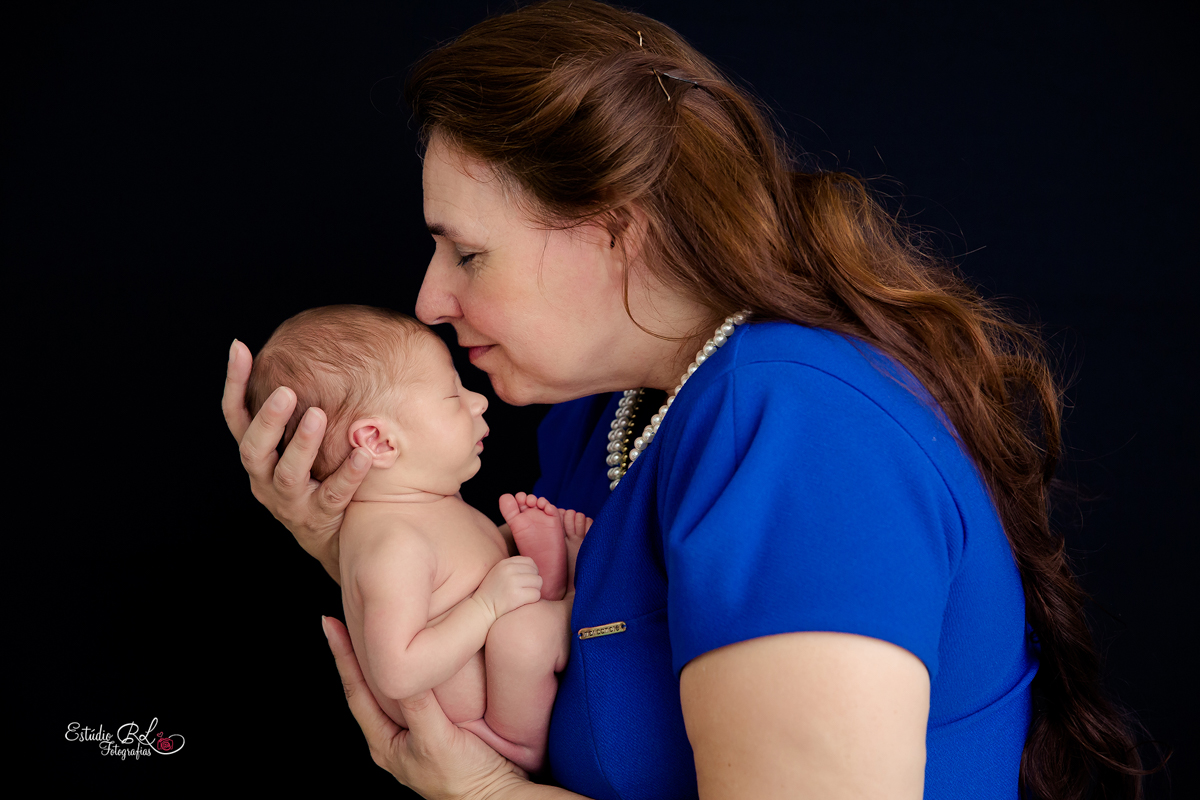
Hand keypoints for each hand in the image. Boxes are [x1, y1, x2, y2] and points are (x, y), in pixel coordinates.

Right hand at [222, 339, 370, 578]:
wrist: (335, 539)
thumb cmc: (316, 479)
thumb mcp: (297, 447)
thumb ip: (298, 412)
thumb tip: (310, 353)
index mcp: (258, 457)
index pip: (236, 418)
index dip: (235, 384)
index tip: (239, 348)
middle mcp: (265, 479)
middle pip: (254, 449)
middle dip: (268, 420)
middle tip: (285, 392)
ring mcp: (290, 502)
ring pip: (288, 474)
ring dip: (301, 443)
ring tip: (317, 415)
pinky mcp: (319, 517)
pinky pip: (333, 494)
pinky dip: (348, 474)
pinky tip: (363, 454)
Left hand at [322, 616, 529, 799]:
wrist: (497, 796)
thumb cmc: (464, 780)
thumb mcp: (435, 742)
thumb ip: (418, 707)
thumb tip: (402, 668)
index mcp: (384, 742)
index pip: (355, 689)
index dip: (343, 656)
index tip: (330, 625)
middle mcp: (394, 736)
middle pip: (369, 686)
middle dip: (359, 653)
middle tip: (351, 617)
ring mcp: (413, 732)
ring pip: (393, 688)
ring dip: (386, 660)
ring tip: (381, 629)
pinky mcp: (436, 727)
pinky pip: (417, 692)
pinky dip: (412, 670)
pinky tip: (420, 655)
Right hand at [474, 556, 541, 620]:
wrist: (482, 607)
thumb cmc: (493, 591)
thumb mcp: (499, 572)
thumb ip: (513, 567)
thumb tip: (534, 567)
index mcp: (505, 563)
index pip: (530, 561)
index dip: (532, 571)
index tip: (528, 580)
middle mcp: (509, 570)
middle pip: (536, 572)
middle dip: (534, 582)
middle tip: (527, 590)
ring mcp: (512, 582)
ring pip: (538, 582)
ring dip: (535, 590)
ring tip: (526, 595)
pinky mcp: (516, 596)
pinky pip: (536, 594)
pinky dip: (534, 599)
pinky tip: (525, 602)